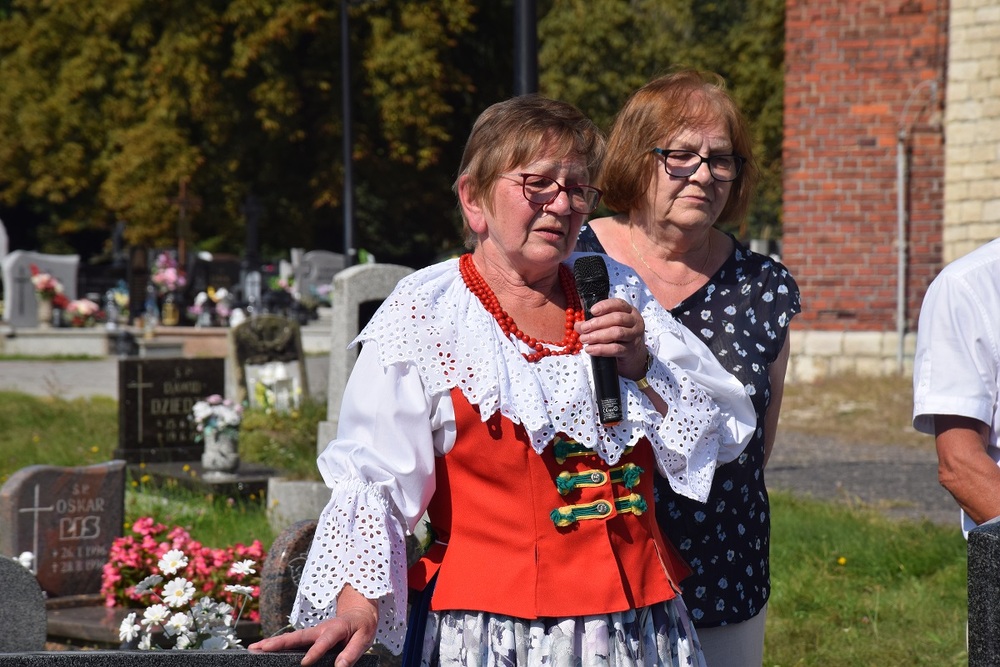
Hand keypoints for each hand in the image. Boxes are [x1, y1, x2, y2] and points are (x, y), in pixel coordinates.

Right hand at [248, 586, 377, 666]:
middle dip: (278, 642)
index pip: (324, 642)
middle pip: (297, 636)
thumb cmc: (362, 627)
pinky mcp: (309, 637)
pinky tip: (264, 650)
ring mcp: (312, 633)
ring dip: (271, 642)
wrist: (359, 613)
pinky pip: (292, 642)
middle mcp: (319, 629)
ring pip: (290, 638)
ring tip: (253, 648)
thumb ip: (352, 653)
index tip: (304, 664)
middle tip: (259, 647)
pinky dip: (277, 645)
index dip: (315, 653)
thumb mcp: (364, 638)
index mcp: (335, 629)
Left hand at [575, 298, 648, 379]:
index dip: (605, 306)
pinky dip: (601, 349)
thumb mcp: (608, 326)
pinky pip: (615, 348)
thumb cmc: (619, 336)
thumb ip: (593, 323)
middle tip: (584, 328)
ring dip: (597, 335)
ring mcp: (634, 336)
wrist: (633, 355)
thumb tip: (578, 325)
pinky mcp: (630, 350)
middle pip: (617, 318)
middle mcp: (634, 322)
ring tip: (584, 339)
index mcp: (629, 311)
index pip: (618, 304)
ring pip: (617, 333)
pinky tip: (590, 349)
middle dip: (598, 323)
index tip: (592, 311)